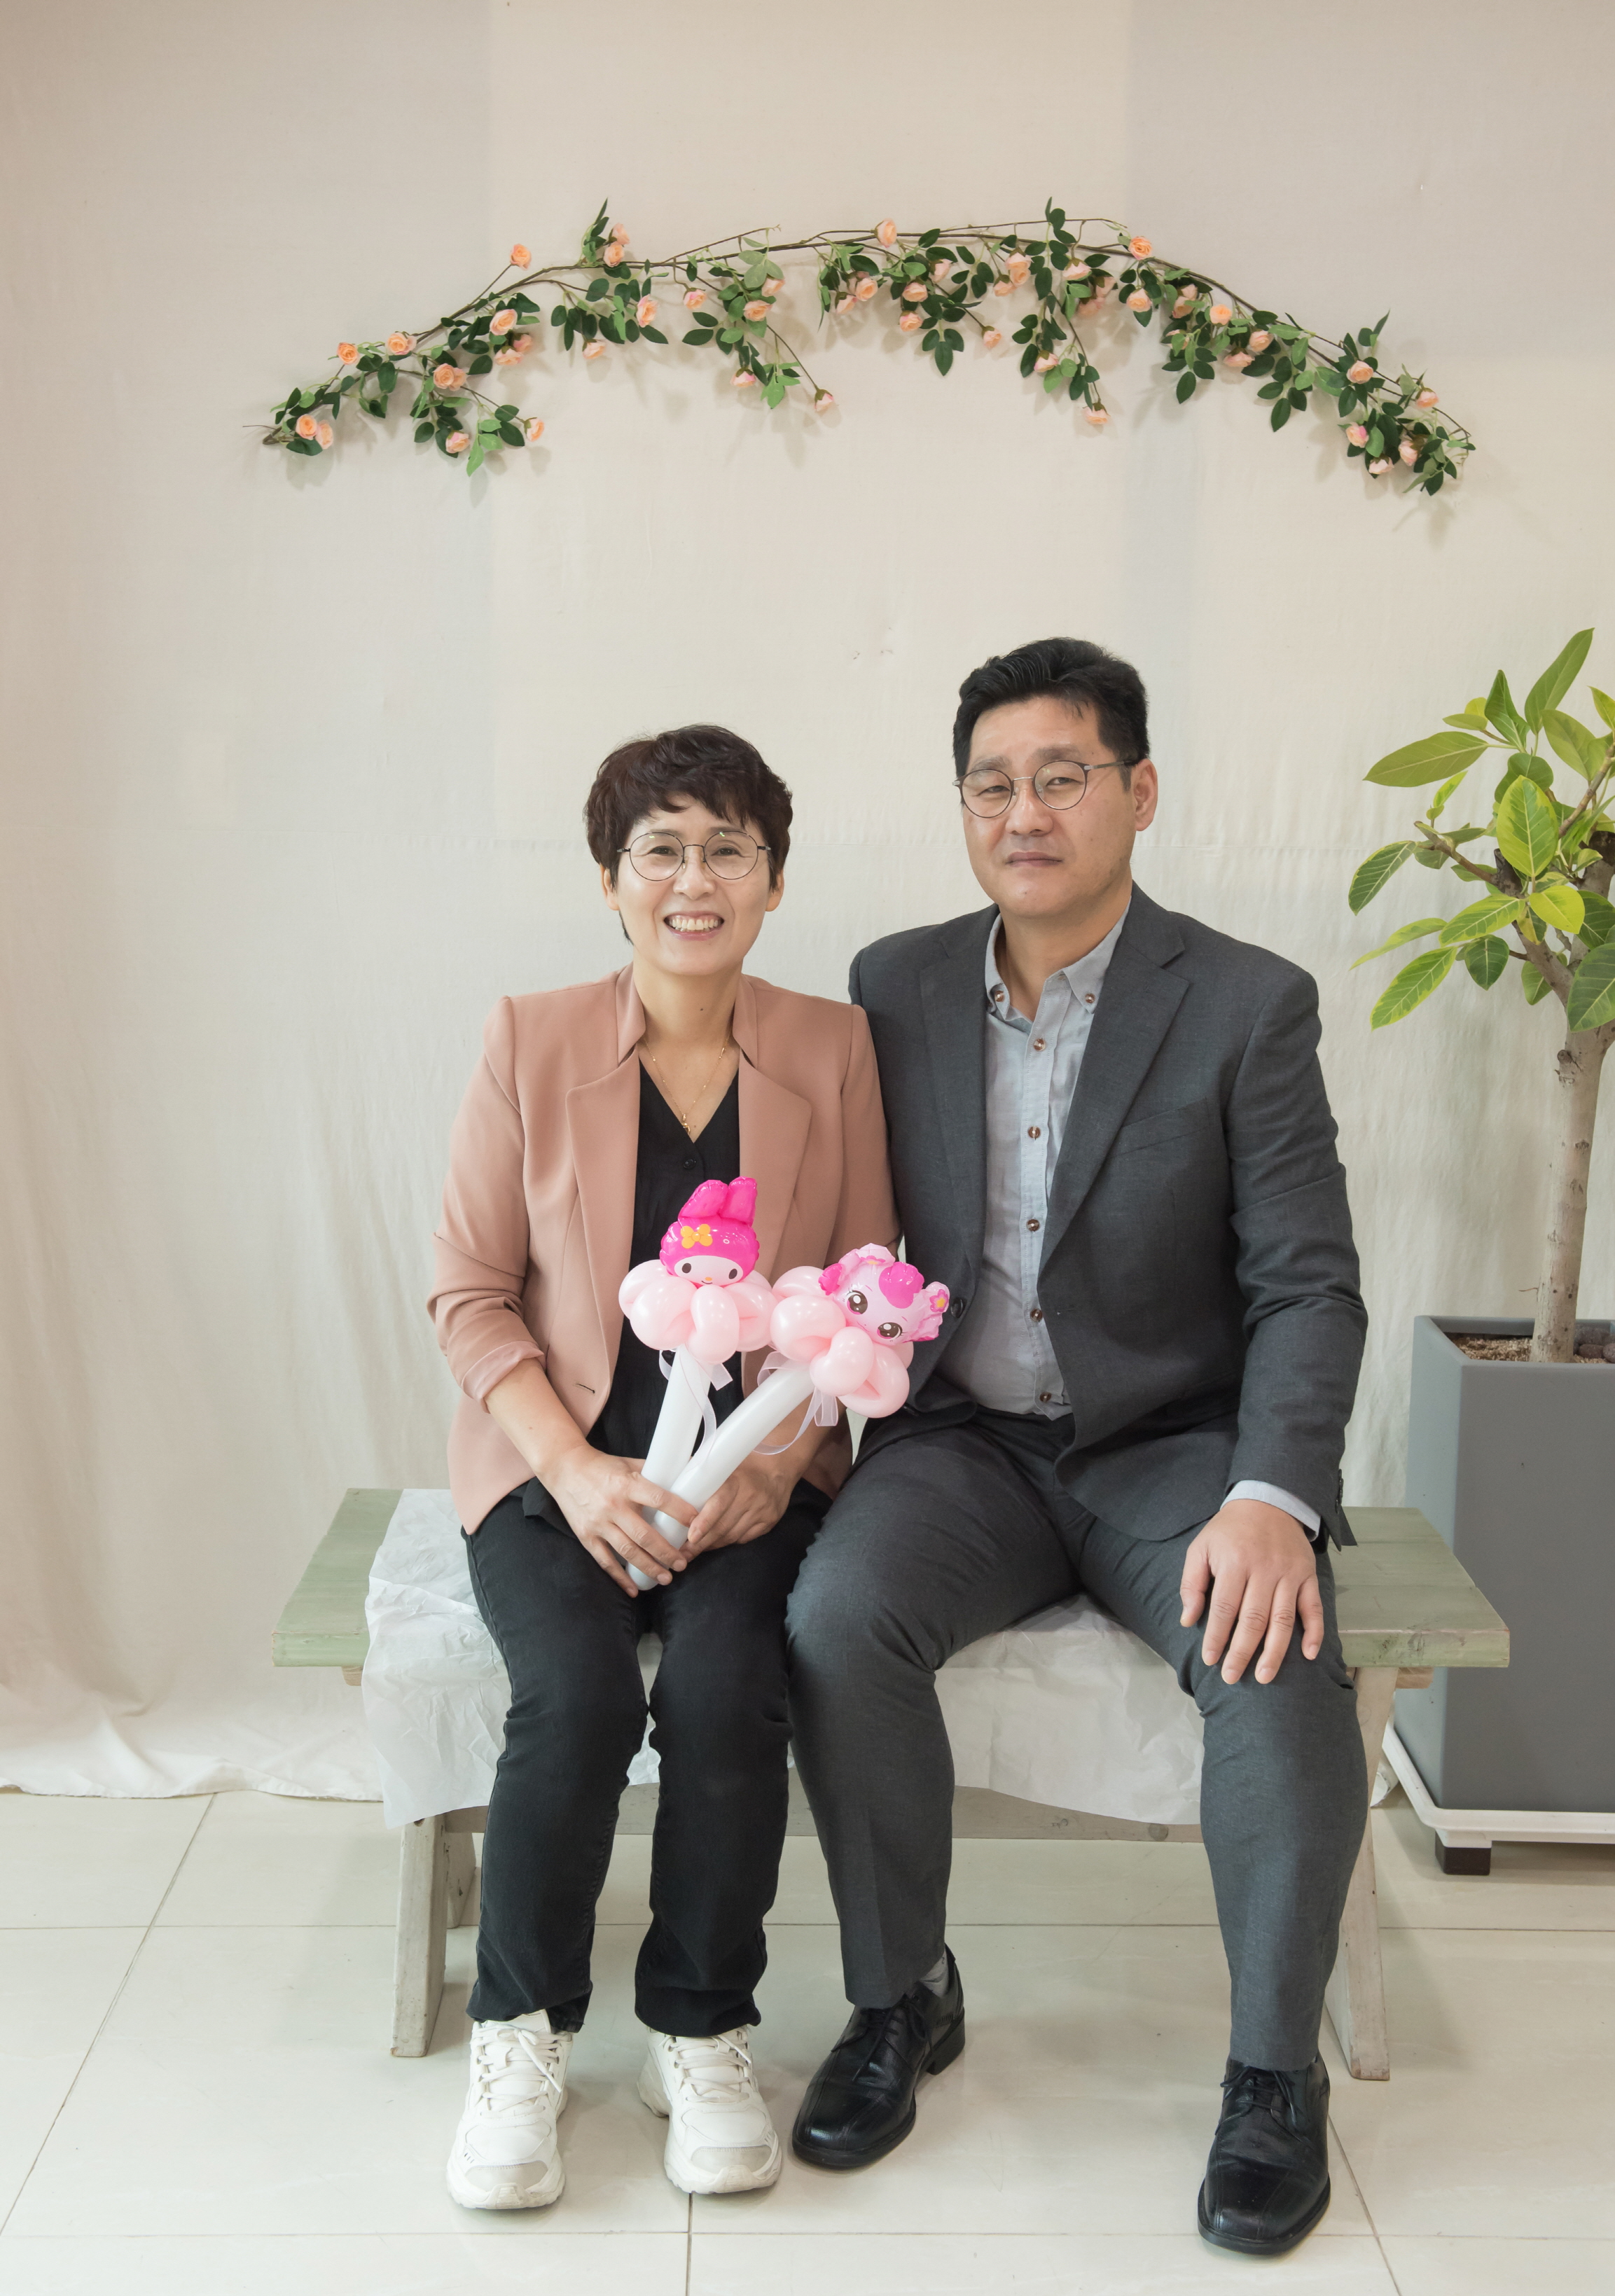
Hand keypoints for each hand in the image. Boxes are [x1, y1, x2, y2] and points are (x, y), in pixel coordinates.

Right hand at [544, 1445, 695, 1596]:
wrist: (565, 1468)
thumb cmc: (603, 1466)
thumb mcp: (629, 1463)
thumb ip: (654, 1472)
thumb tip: (685, 1477)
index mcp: (627, 1484)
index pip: (659, 1499)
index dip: (680, 1512)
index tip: (696, 1524)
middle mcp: (613, 1505)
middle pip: (644, 1535)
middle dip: (666, 1553)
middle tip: (682, 1564)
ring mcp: (598, 1522)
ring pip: (627, 1552)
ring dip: (649, 1568)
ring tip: (666, 1578)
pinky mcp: (585, 1535)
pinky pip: (605, 1561)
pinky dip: (620, 1578)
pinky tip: (634, 1589)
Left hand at [682, 1456, 797, 1556]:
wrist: (777, 1469)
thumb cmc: (743, 1466)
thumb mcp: (724, 1464)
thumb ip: (702, 1474)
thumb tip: (673, 1483)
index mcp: (736, 1480)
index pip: (719, 1504)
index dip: (704, 1522)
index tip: (691, 1536)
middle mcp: (751, 1497)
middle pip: (723, 1526)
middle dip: (700, 1542)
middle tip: (683, 1553)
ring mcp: (762, 1512)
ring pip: (732, 1536)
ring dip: (711, 1545)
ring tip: (694, 1551)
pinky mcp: (769, 1522)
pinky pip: (743, 1539)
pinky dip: (727, 1542)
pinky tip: (715, 1544)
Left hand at [1179, 1499, 1323, 1684]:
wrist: (1269, 1501)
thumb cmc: (1229, 1530)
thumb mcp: (1201, 1547)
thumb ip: (1191, 1583)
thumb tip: (1188, 1620)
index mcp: (1235, 1562)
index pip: (1225, 1608)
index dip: (1217, 1636)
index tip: (1210, 1659)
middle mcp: (1264, 1570)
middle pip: (1254, 1619)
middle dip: (1242, 1652)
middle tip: (1232, 1676)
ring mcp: (1290, 1574)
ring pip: (1284, 1619)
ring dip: (1275, 1651)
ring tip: (1264, 1676)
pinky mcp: (1308, 1576)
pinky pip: (1314, 1608)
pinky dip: (1315, 1633)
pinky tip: (1308, 1655)